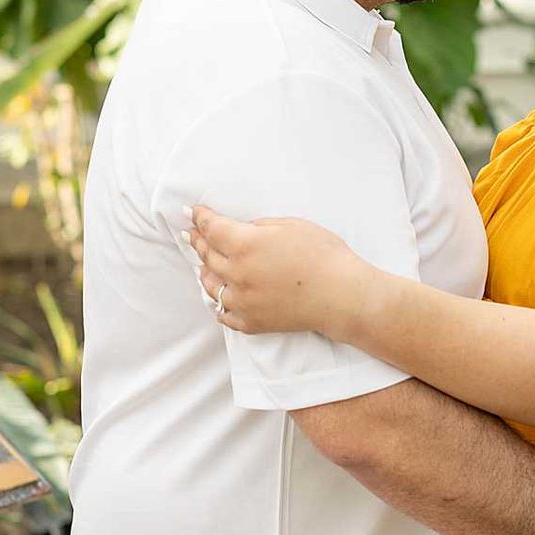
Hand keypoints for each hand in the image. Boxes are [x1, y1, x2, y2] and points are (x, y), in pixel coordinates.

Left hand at [188, 207, 363, 336]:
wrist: (342, 295)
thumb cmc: (323, 254)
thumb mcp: (289, 225)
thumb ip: (257, 226)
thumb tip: (240, 230)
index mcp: (244, 245)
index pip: (211, 228)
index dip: (199, 217)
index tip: (192, 212)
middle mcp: (237, 273)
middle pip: (207, 254)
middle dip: (198, 240)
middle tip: (191, 233)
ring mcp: (242, 300)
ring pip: (210, 285)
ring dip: (204, 271)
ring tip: (201, 265)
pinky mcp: (252, 321)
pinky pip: (225, 314)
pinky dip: (220, 304)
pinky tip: (218, 299)